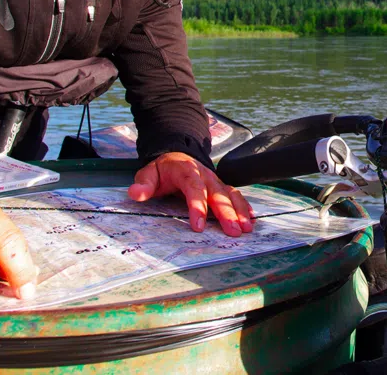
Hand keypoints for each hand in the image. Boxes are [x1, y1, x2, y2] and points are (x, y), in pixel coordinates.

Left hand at [128, 152, 253, 236]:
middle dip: (226, 212)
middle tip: (233, 231)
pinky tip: (251, 219)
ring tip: (246, 228)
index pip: (194, 188)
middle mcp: (205, 175)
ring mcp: (215, 181)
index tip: (198, 226)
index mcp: (187, 171)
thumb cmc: (163, 170)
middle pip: (217, 194)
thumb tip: (135, 193)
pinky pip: (236, 195)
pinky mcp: (222, 186)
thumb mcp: (149, 173)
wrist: (177, 155)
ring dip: (240, 211)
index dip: (197, 206)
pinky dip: (245, 206)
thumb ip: (144, 184)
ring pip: (230, 194)